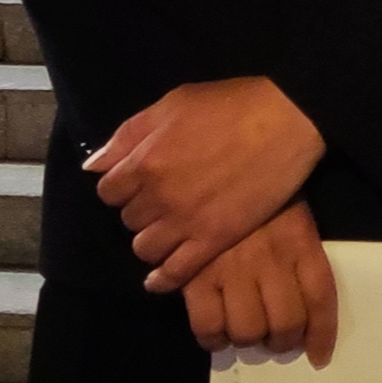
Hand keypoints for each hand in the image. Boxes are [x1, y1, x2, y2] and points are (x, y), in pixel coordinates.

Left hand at [89, 76, 327, 294]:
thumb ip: (129, 134)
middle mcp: (157, 197)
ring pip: (145, 248)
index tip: (142, 181)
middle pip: (128, 219)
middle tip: (166, 200)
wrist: (288, 118)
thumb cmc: (231, 104)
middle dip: (143, 210)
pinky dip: (164, 278)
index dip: (124, 186)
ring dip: (153, 239)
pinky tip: (161, 277)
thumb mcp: (174, 104)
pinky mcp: (214, 239)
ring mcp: (186, 222)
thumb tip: (93, 166)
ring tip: (173, 229)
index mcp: (144, 162)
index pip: (108, 191)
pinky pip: (176, 272)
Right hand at [181, 202, 342, 367]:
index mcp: (300, 242)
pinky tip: (214, 334)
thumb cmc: (258, 187)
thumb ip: (298, 252)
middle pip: (286, 323)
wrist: (219, 159)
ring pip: (247, 330)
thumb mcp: (291, 211)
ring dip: (247, 340)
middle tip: (273, 339)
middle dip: (282, 341)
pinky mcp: (195, 274)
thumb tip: (303, 306)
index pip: (321, 297)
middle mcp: (271, 261)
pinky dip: (212, 339)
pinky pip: (207, 325)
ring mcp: (232, 269)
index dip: (322, 333)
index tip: (318, 355)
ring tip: (242, 332)